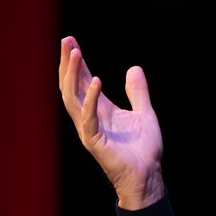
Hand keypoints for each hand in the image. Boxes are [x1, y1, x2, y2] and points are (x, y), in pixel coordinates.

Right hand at [57, 36, 165, 208]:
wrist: (148, 175)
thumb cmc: (144, 149)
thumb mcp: (144, 113)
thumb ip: (138, 92)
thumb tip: (134, 68)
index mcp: (100, 109)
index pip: (82, 81)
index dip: (76, 62)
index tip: (71, 41)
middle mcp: (90, 117)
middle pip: (71, 86)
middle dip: (67, 63)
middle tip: (66, 41)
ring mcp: (89, 129)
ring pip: (72, 98)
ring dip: (73, 75)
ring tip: (75, 53)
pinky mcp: (94, 142)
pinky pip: (88, 118)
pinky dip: (91, 100)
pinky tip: (96, 82)